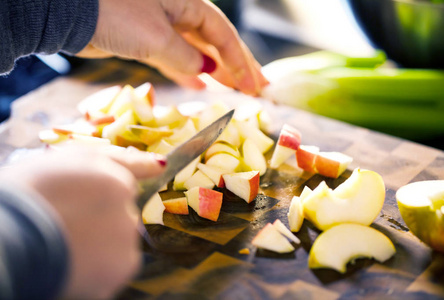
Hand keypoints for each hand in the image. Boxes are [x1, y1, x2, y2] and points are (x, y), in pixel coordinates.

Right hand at [1, 147, 165, 298]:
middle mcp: (130, 214)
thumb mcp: (74, 159)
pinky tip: (71, 266)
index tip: (74, 204)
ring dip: (99, 249)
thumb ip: (123, 160)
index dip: (94, 198)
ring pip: (117, 246)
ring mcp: (126, 245)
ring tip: (63, 247)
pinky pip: (112, 271)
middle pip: (120, 220)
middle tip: (62, 226)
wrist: (8, 236)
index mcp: (118, 184)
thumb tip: (162, 165)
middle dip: (99, 224)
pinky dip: (96, 273)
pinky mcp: (119, 273)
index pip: (122, 190)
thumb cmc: (31, 192)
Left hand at [76, 0, 267, 95]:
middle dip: (236, 65)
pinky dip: (189, 71)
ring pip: (196, 51)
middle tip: (256, 87)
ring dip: (215, 70)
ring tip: (234, 89)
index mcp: (187, 3)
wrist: (69, 12)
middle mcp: (178, 13)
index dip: (240, 61)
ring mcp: (161, 27)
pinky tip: (202, 85)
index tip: (254, 86)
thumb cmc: (114, 15)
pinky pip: (176, 58)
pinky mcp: (145, 41)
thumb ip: (186, 57)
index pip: (222, 34)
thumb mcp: (157, 38)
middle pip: (215, 41)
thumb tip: (203, 72)